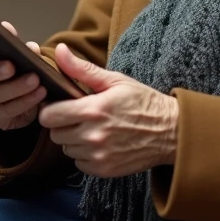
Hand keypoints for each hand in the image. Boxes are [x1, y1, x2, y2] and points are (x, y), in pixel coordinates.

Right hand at [0, 21, 47, 130]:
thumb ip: (12, 43)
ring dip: (16, 87)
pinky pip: (9, 110)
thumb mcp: (13, 54)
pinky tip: (40, 92)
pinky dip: (26, 101)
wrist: (20, 97)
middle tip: (11, 66)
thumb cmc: (13, 69)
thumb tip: (12, 33)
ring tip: (34, 79)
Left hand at [39, 44, 178, 177]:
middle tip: (80, 117)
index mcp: (92, 109)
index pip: (49, 116)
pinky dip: (85, 155)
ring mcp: (98, 155)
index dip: (52, 109)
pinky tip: (100, 143)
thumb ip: (81, 69)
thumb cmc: (142, 102)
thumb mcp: (114, 80)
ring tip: (93, 129)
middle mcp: (92, 135)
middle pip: (55, 134)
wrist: (170, 132)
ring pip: (66, 149)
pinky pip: (80, 163)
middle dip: (63, 125)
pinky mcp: (104, 170)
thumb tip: (59, 51)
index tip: (61, 106)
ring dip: (74, 141)